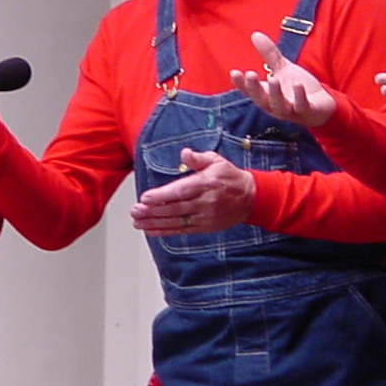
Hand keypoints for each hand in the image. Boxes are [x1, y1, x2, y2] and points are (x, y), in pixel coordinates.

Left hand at [129, 149, 254, 235]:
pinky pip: (182, 230)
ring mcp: (204, 217)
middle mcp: (204, 202)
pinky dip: (165, 231)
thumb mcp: (216, 161)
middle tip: (135, 211)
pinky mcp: (204, 227)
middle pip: (175, 208)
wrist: (250, 198)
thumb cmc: (229, 177)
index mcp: (206, 184)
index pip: (181, 191)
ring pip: (176, 221)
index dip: (162, 195)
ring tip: (137, 222)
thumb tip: (184, 154)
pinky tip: (150, 230)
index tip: (145, 197)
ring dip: (154, 222)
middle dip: (152, 211)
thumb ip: (199, 158)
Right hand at [230, 33, 335, 127]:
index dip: (241, 84)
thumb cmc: (296, 89)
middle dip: (255, 88)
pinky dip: (299, 97)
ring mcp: (290, 111)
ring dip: (275, 94)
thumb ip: (269, 54)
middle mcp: (274, 106)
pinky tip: (297, 85)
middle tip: (250, 74)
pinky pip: (301, 106)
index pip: (250, 92)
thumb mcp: (282, 69)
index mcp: (266, 96)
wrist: (322, 106)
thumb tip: (255, 34)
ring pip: (279, 105)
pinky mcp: (307, 112)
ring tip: (272, 79)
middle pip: (261, 100)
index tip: (234, 72)